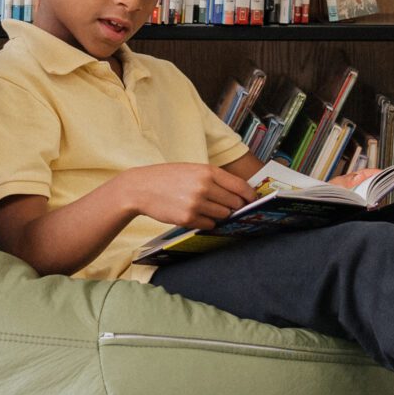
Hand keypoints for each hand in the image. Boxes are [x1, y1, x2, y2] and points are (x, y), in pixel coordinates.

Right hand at [121, 164, 250, 229]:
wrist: (140, 188)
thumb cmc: (167, 177)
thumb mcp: (192, 169)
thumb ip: (214, 179)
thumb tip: (238, 194)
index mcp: (207, 171)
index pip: (239, 186)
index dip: (249, 195)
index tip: (252, 200)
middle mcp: (204, 187)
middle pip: (234, 203)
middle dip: (233, 206)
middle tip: (227, 206)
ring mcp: (196, 204)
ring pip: (222, 215)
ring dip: (219, 214)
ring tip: (205, 207)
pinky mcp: (188, 218)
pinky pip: (209, 225)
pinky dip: (206, 222)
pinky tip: (195, 214)